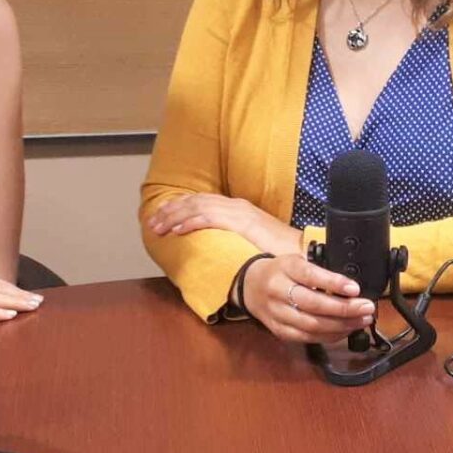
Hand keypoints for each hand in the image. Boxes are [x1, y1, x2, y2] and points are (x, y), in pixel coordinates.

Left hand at [147, 193, 303, 255]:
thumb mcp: (250, 240)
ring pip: (197, 208)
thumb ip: (233, 238)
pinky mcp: (241, 222)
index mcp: (237, 208)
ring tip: (158, 226)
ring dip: (174, 217)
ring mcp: (238, 212)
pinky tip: (177, 230)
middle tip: (152, 222)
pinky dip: (191, 223)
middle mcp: (235, 205)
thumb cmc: (277, 250)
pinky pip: (209, 219)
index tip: (162, 215)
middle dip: (170, 211)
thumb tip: (216, 247)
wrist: (300, 250)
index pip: (201, 202)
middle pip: (195, 202)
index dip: (179, 207)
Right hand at [240, 254, 375, 343]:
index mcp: (285, 268)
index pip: (310, 275)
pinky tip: (346, 330)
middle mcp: (278, 291)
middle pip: (313, 304)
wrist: (250, 287)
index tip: (355, 288)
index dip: (333, 283)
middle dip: (344, 309)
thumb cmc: (281, 272)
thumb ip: (319, 270)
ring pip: (312, 325)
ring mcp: (277, 314)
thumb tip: (352, 287)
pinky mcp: (279, 331)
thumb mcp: (296, 261)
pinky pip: (307, 338)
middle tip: (367, 307)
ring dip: (342, 325)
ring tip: (362, 320)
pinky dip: (330, 336)